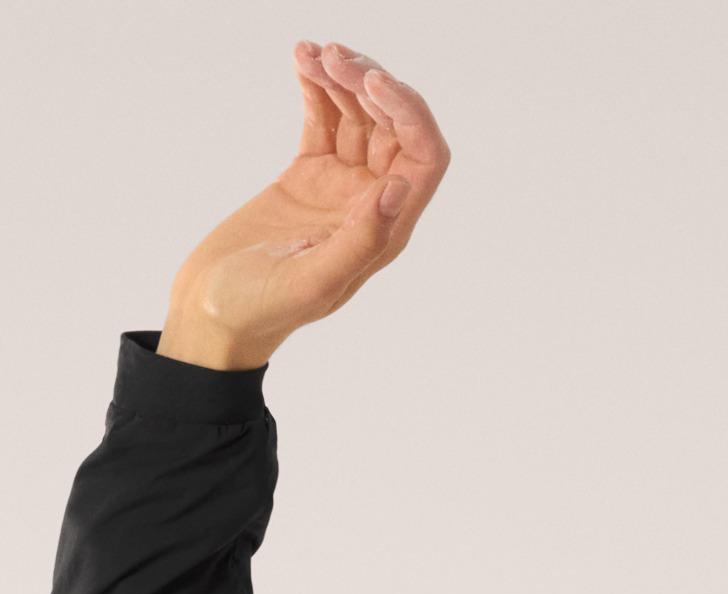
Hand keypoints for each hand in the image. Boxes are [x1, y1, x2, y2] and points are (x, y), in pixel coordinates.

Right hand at [158, 41, 450, 369]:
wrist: (211, 313)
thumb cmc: (258, 309)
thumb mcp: (312, 281)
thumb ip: (361, 240)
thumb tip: (399, 189)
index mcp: (385, 233)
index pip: (423, 159)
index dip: (408, 113)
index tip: (368, 82)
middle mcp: (371, 206)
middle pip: (395, 128)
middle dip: (371, 84)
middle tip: (332, 57)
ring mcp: (340, 188)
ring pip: (360, 116)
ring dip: (342, 78)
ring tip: (311, 53)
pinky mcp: (307, 175)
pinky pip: (324, 120)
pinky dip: (317, 87)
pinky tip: (301, 59)